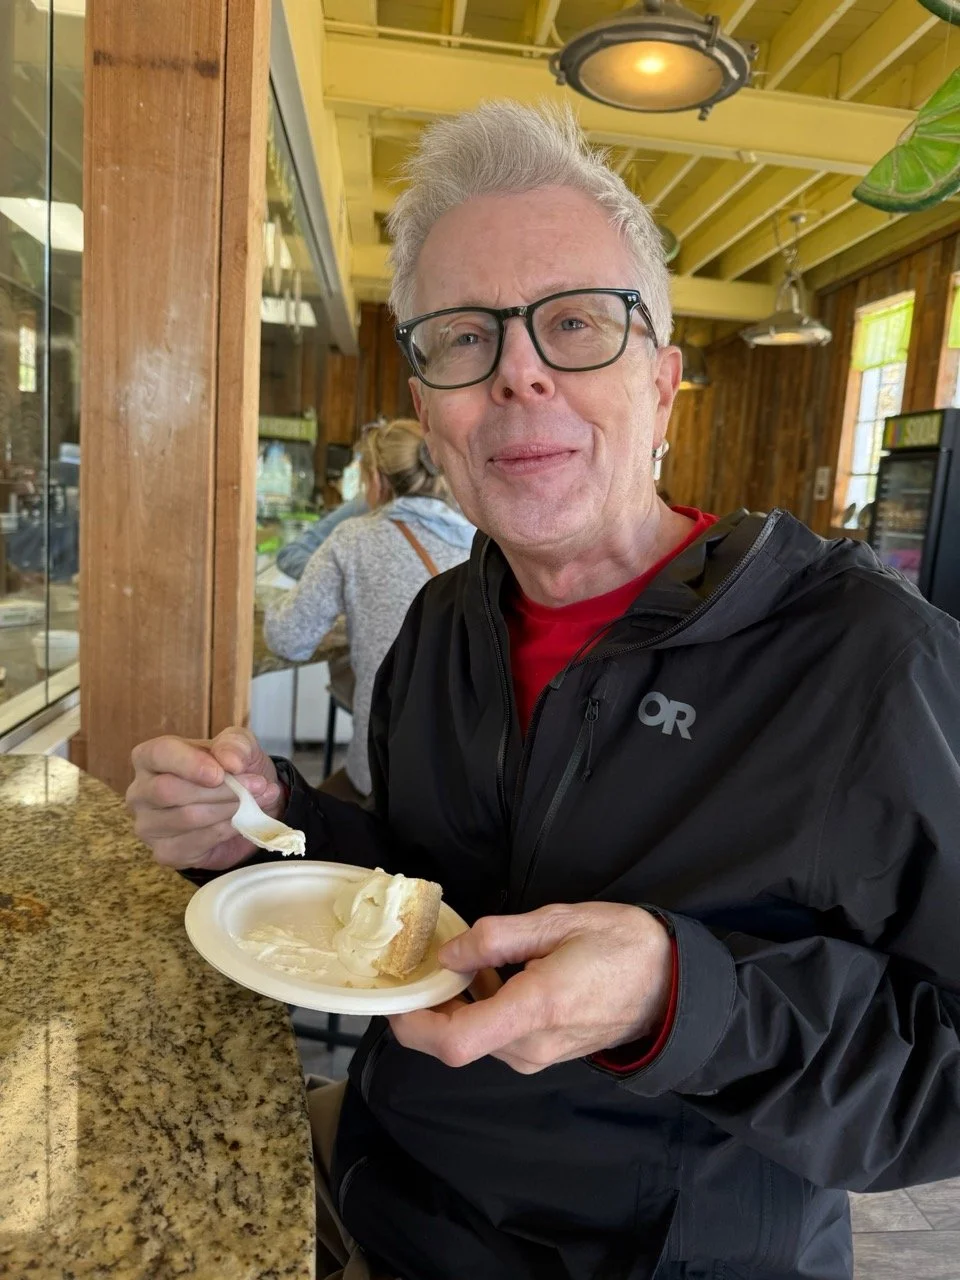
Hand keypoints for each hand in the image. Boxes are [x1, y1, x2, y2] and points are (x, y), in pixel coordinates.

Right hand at [126, 727, 281, 870]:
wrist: (245, 807)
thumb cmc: (230, 770)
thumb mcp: (239, 747)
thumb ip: (235, 745)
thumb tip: (230, 760)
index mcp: (150, 757)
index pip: (159, 754)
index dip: (190, 763)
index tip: (220, 773)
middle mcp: (140, 792)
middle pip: (170, 790)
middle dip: (219, 790)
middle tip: (258, 785)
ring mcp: (148, 826)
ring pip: (187, 817)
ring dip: (230, 809)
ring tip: (258, 800)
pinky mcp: (164, 852)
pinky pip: (196, 842)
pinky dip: (226, 830)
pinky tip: (243, 821)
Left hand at [388, 902, 672, 1073]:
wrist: (671, 983)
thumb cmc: (620, 944)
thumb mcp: (557, 921)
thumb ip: (498, 937)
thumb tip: (448, 953)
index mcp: (535, 1009)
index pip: (455, 1041)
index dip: (413, 1024)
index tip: (395, 995)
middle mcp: (531, 1045)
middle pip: (456, 1041)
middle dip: (431, 1005)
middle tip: (424, 960)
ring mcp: (539, 1055)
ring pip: (474, 1038)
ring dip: (457, 1004)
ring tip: (464, 959)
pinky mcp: (543, 1054)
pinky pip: (496, 1037)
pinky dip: (480, 1009)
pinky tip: (489, 975)